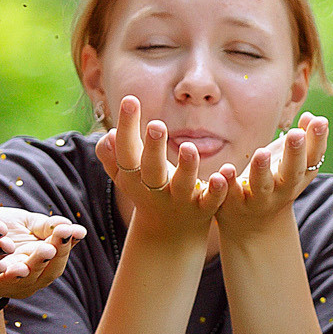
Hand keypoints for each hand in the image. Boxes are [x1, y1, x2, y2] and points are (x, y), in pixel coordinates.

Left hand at [0, 207, 86, 288]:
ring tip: (31, 259)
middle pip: (43, 274)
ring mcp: (6, 285)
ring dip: (24, 270)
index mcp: (42, 264)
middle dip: (48, 258)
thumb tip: (74, 228)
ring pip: (20, 281)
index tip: (69, 230)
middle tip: (51, 246)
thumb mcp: (27, 223)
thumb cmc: (0, 228)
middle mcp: (28, 280)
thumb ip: (47, 227)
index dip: (65, 246)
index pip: (58, 259)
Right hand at [95, 95, 225, 247]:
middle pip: (151, 169)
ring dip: (186, 167)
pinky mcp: (202, 210)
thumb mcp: (127, 176)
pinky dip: (217, 190)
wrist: (168, 234)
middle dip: (153, 148)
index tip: (130, 99)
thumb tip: (109, 136)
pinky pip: (210, 201)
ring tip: (188, 147)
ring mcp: (179, 200)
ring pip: (183, 184)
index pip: (126, 150)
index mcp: (133, 177)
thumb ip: (113, 156)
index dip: (126, 126)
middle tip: (157, 125)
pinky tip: (223, 175)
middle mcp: (154, 189)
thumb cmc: (146, 191)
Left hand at [213, 112, 328, 239]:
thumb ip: (304, 141)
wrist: (253, 227)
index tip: (320, 122)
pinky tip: (225, 169)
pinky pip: (230, 194)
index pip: (312, 159)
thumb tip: (313, 117)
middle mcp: (281, 190)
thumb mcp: (291, 164)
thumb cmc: (275, 184)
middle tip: (297, 134)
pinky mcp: (233, 204)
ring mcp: (257, 199)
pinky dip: (227, 183)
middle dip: (295, 154)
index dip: (318, 142)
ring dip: (262, 171)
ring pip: (261, 187)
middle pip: (291, 174)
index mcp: (298, 177)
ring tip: (263, 153)